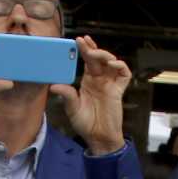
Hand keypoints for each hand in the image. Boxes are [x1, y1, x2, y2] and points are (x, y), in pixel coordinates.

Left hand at [52, 35, 131, 156]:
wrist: (98, 138)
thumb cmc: (85, 124)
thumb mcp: (72, 108)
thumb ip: (66, 95)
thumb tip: (53, 86)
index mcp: (88, 81)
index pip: (88, 61)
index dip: (85, 49)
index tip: (78, 40)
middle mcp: (100, 80)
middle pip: (99, 58)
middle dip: (93, 48)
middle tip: (85, 42)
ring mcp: (110, 84)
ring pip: (112, 62)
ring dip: (105, 55)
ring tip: (96, 54)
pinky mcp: (119, 91)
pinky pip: (124, 74)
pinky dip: (120, 66)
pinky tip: (112, 64)